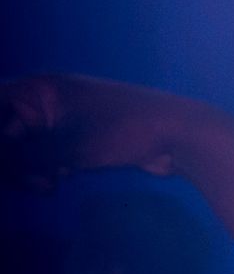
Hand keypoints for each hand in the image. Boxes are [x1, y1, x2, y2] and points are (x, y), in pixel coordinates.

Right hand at [0, 71, 191, 188]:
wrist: (176, 136)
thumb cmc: (123, 131)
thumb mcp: (67, 147)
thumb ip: (23, 158)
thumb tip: (8, 164)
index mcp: (39, 88)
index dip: (1, 136)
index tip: (10, 160)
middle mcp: (44, 100)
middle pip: (5, 132)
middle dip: (12, 162)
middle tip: (36, 182)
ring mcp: (58, 120)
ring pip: (22, 149)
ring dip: (27, 171)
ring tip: (48, 184)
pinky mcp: (73, 139)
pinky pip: (42, 157)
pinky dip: (43, 171)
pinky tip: (55, 183)